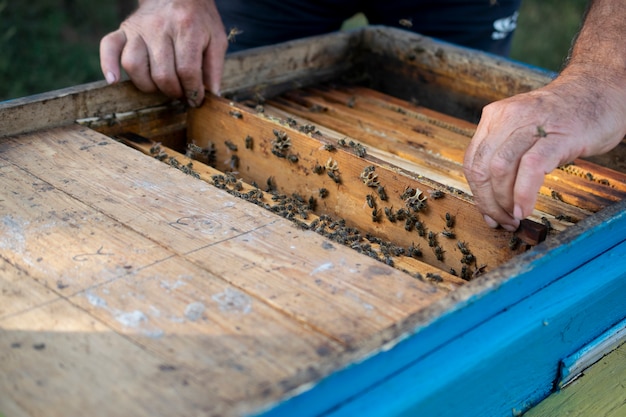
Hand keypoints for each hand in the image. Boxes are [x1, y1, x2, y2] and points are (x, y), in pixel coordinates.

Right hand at [99, 0, 227, 106]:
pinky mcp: (124, 29)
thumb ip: (215, 68)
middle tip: (181, 92)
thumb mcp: (216, 39)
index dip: (193, 91)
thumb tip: (211, 95)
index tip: (196, 98)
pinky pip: (109, 47)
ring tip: (160, 85)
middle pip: (162, 74)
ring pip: (134, 66)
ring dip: (149, 85)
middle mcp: (159, 27)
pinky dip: (108, 65)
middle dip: (174, 91)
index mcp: (186, 28)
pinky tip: (114, 80)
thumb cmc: (199, 19)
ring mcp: (139, 28)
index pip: (187, 71)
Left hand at [464, 69, 625, 229]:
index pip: (472, 161)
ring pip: (500, 169)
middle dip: (488, 202)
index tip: (488, 213)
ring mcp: (532, 124)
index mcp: (495, 117)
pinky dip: (523, 194)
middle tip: (502, 221)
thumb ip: (506, 155)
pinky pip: (531, 168)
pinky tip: (525, 209)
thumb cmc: (564, 116)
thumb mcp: (524, 129)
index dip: (477, 193)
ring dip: (503, 202)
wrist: (601, 89)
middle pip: (481, 168)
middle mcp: (508, 117)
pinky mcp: (558, 135)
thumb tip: (495, 199)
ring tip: (514, 217)